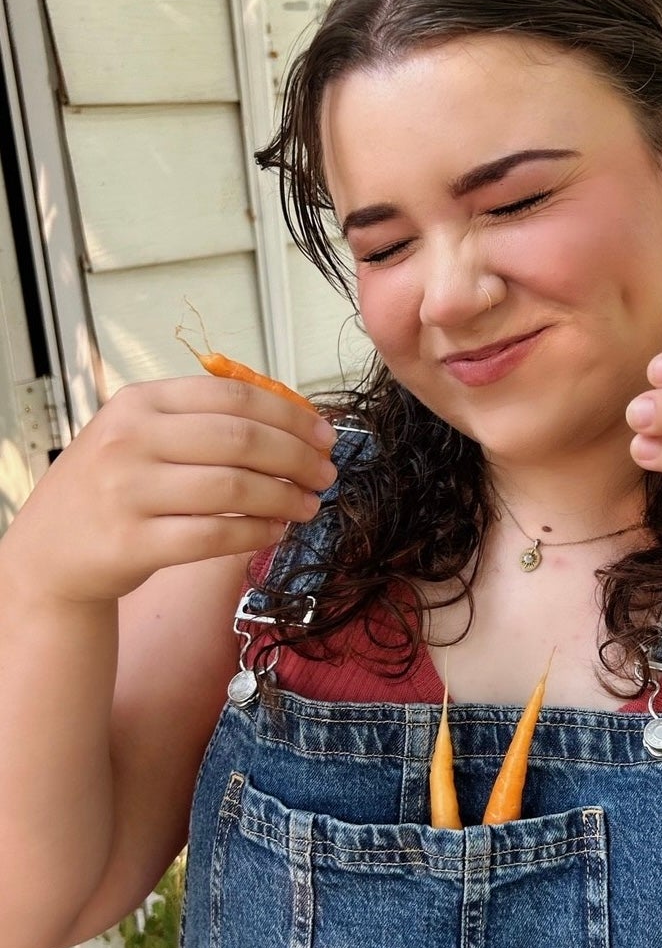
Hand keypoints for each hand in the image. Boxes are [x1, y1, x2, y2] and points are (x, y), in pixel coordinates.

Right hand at [2, 377, 337, 603]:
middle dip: (297, 457)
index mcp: (140, 402)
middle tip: (326, 473)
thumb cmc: (112, 488)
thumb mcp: (140, 435)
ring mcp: (128, 491)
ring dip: (285, 497)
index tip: (325, 435)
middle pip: (241, 439)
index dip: (290, 415)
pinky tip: (275, 531)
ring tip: (308, 505)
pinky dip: (256, 533)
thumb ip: (202, 422)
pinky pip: (215, 535)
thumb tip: (295, 424)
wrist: (50, 551)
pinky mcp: (133, 543)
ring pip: (234, 487)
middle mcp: (131, 440)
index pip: (233, 396)